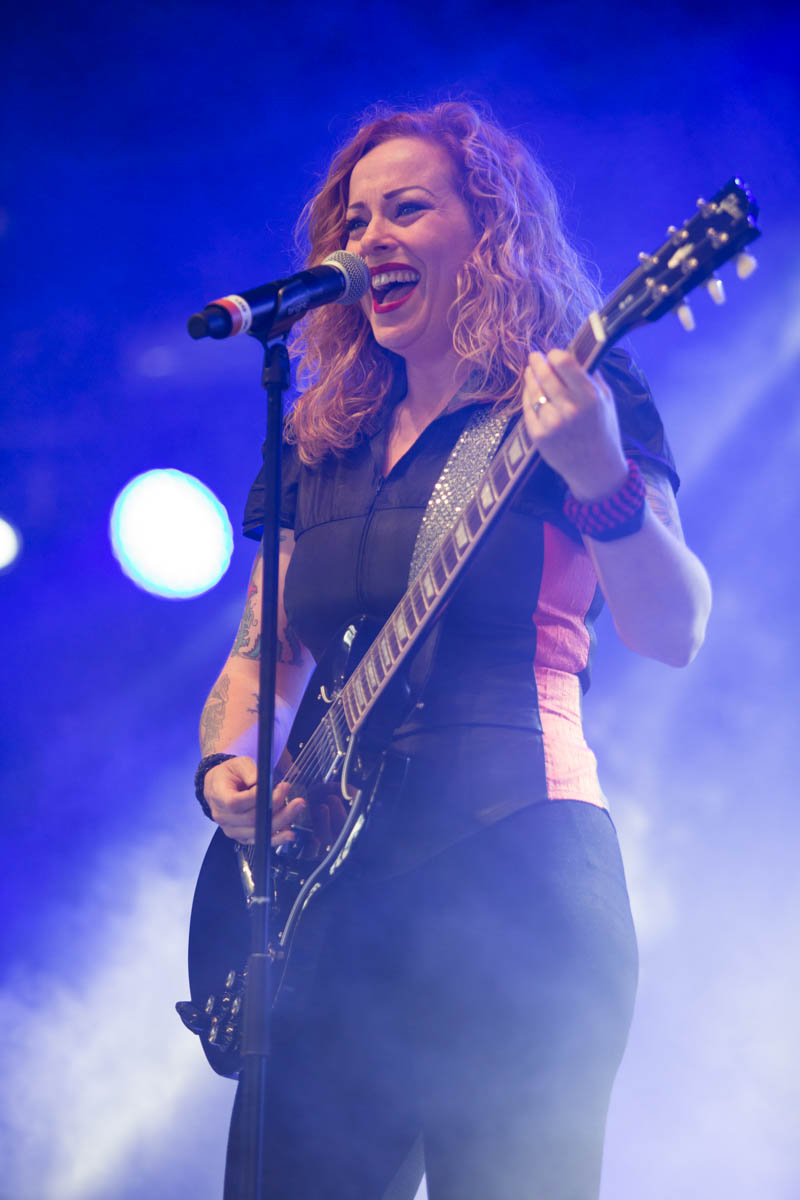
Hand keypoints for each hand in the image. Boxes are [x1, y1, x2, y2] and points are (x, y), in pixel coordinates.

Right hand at [202, 756, 309, 846]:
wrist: (219, 786)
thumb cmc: (229, 774)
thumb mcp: (238, 764)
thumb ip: (250, 771)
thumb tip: (263, 783)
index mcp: (218, 797)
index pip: (236, 803)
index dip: (257, 798)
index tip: (278, 788)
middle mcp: (223, 817)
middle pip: (251, 819)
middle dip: (277, 807)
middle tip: (294, 797)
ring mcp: (232, 829)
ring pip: (258, 832)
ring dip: (281, 822)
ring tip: (296, 809)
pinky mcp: (241, 836)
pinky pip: (259, 840)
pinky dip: (276, 839)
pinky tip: (288, 833)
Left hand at [523, 350, 627, 501]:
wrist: (596, 468)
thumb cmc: (602, 430)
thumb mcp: (606, 400)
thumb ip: (591, 376)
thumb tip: (575, 353)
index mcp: (589, 396)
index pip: (564, 363)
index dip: (554, 355)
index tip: (552, 354)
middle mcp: (569, 408)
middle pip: (544, 374)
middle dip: (537, 362)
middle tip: (534, 357)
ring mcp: (552, 423)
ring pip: (533, 391)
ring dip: (531, 379)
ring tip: (531, 373)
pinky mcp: (539, 435)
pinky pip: (528, 408)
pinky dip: (528, 398)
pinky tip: (531, 392)